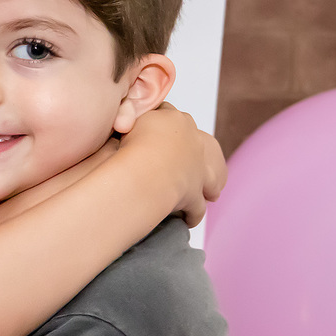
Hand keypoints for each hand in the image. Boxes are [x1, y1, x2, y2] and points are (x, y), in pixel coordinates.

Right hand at [120, 103, 225, 226]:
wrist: (144, 169)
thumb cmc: (131, 143)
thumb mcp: (126, 118)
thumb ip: (128, 115)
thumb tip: (124, 118)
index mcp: (175, 120)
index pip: (171, 114)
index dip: (164, 121)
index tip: (156, 128)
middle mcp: (191, 142)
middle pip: (201, 142)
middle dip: (195, 151)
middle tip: (185, 159)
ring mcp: (197, 168)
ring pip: (211, 177)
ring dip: (211, 185)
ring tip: (210, 194)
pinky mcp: (195, 193)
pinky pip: (197, 207)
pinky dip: (193, 215)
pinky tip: (188, 221)